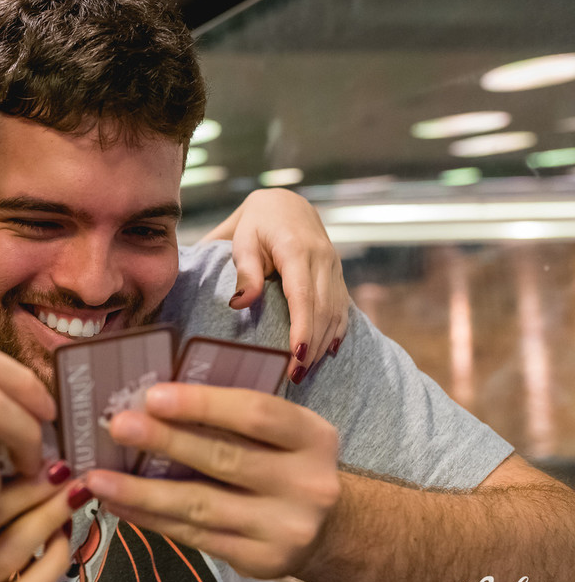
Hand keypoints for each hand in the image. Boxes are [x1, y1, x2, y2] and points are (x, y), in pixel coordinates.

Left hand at [83, 382, 339, 578]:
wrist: (326, 528)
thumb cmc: (284, 461)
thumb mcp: (279, 432)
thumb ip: (231, 417)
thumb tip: (149, 403)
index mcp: (312, 436)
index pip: (256, 414)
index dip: (203, 404)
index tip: (153, 396)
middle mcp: (307, 484)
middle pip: (224, 458)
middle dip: (164, 441)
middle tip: (117, 427)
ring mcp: (285, 528)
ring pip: (200, 506)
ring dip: (142, 491)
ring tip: (98, 478)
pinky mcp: (260, 560)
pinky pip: (194, 536)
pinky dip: (151, 519)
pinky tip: (119, 504)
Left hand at [201, 188, 349, 377]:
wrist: (284, 203)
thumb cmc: (256, 224)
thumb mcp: (243, 241)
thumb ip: (244, 272)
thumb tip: (240, 304)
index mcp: (297, 250)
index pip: (303, 297)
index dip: (302, 329)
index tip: (295, 357)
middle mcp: (323, 259)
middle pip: (322, 310)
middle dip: (311, 346)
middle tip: (294, 377)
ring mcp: (334, 266)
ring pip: (335, 312)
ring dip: (322, 343)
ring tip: (305, 372)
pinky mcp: (337, 273)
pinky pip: (342, 306)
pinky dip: (336, 331)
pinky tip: (327, 352)